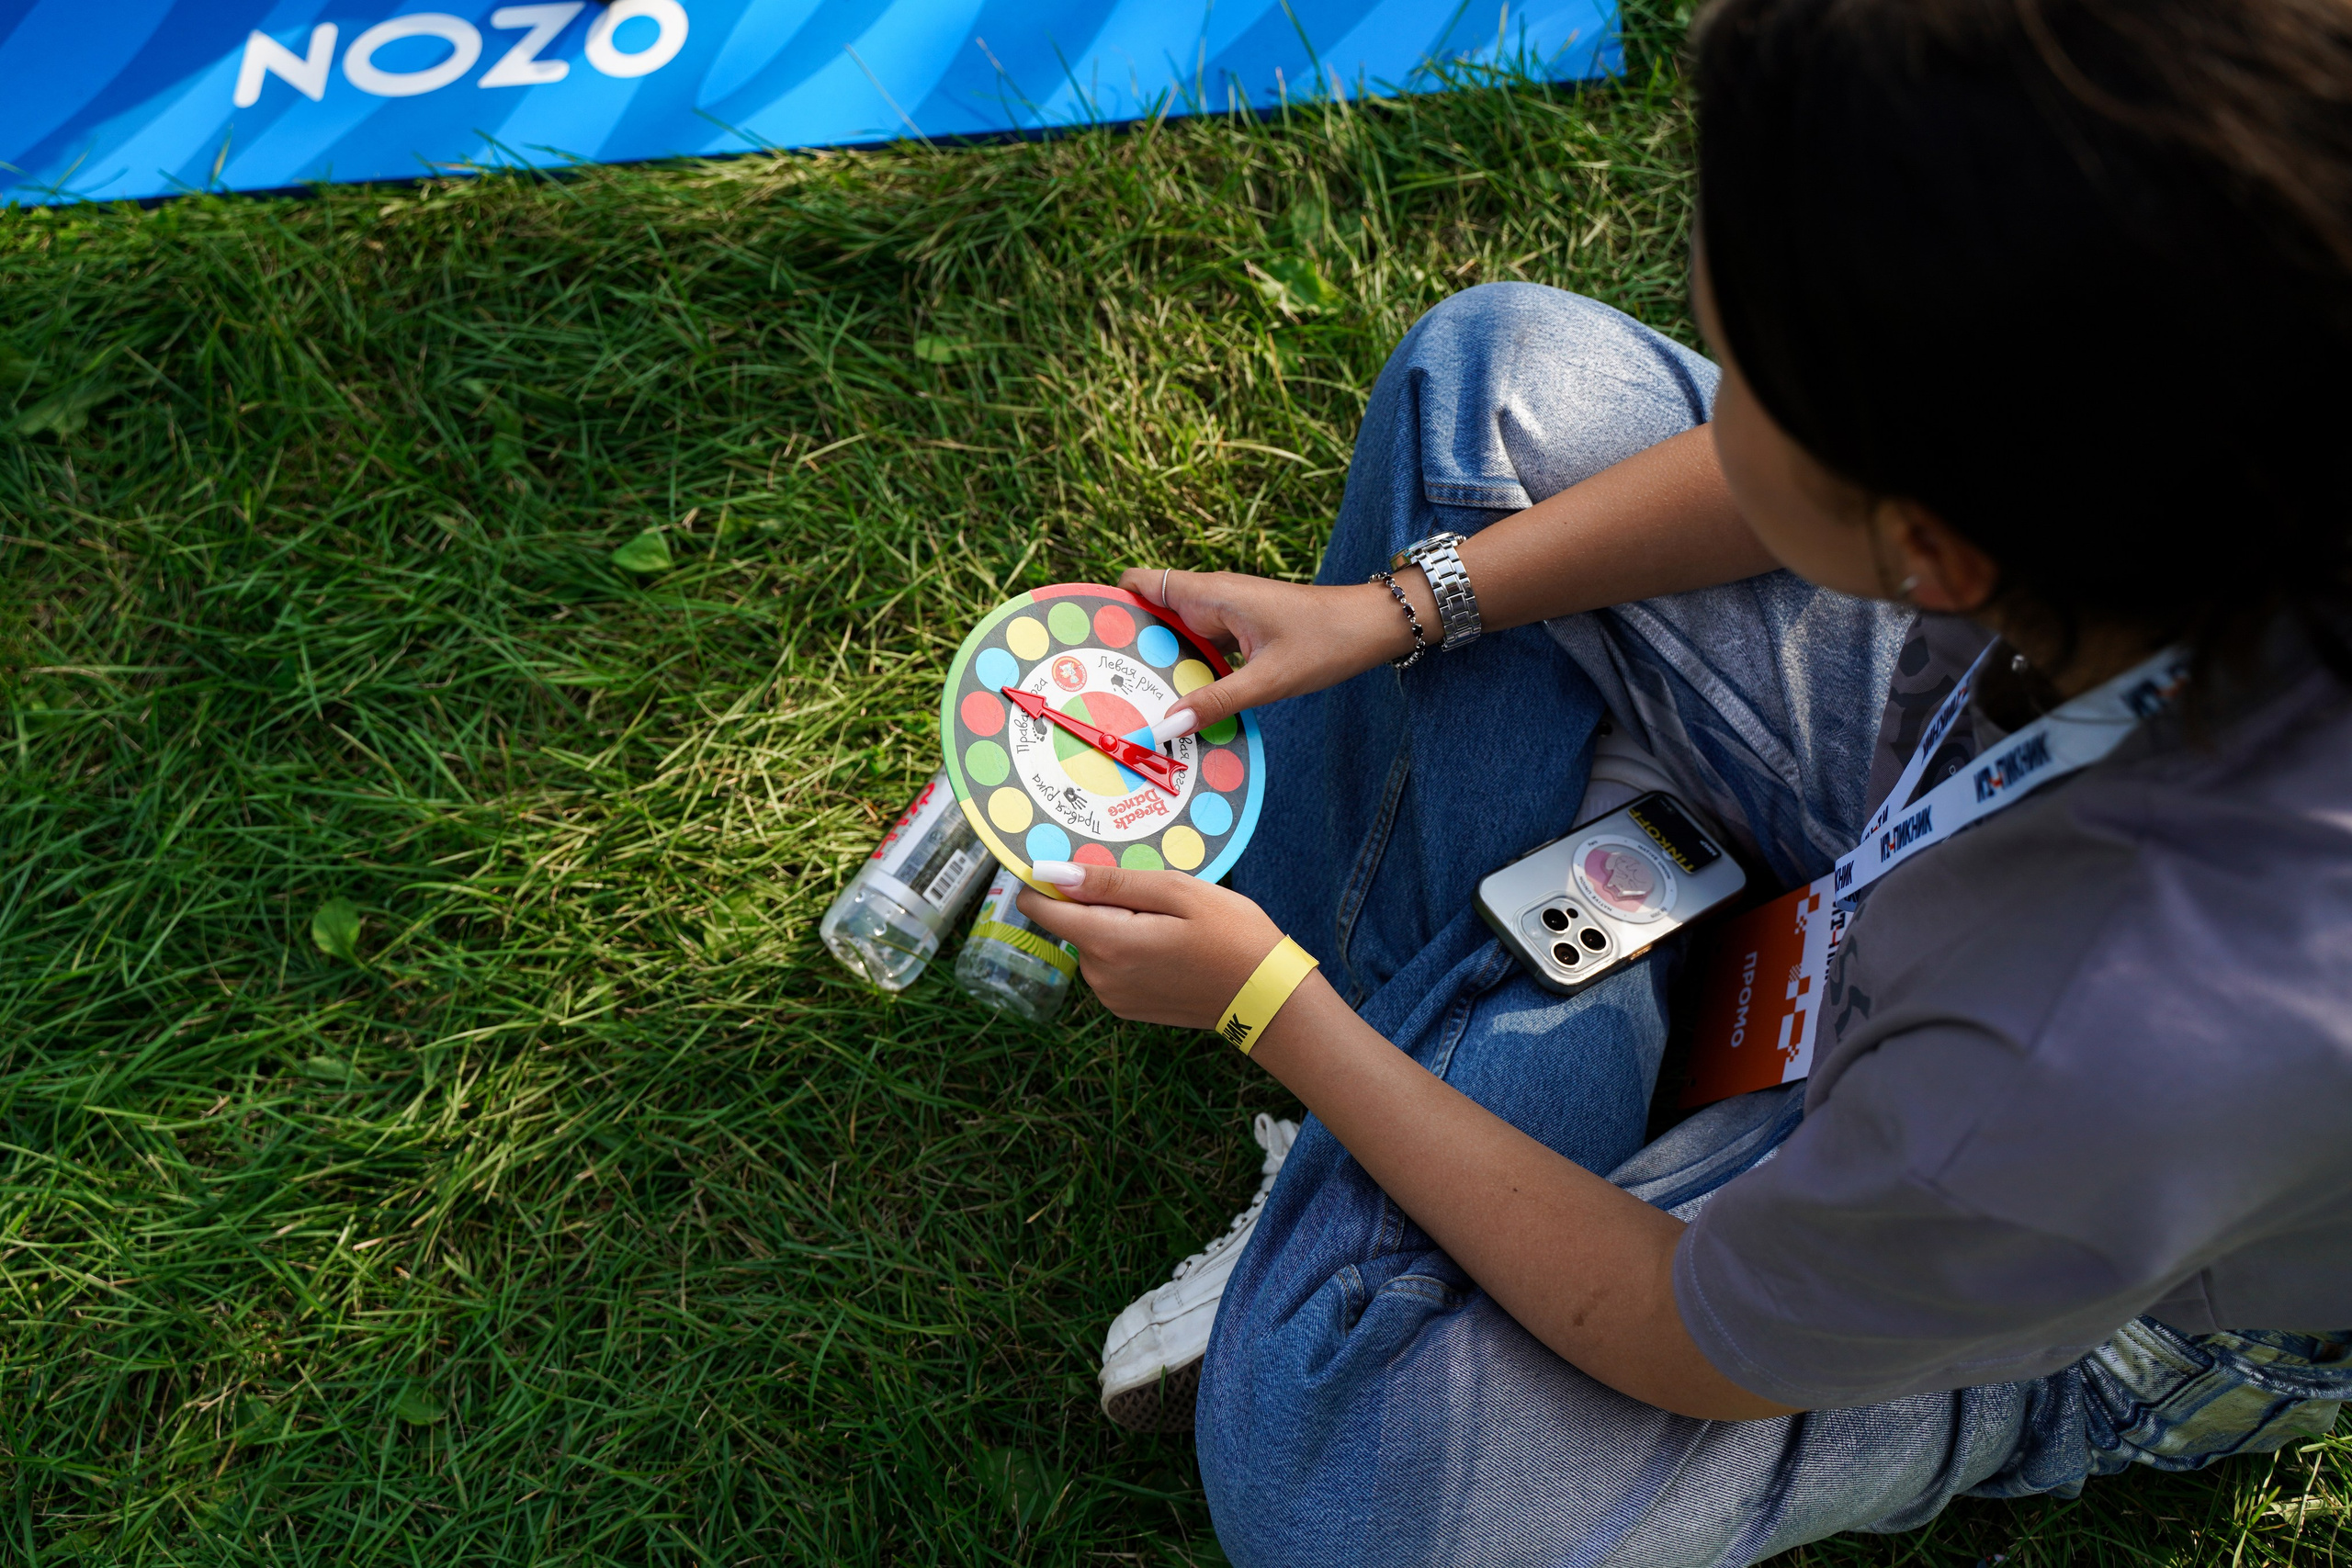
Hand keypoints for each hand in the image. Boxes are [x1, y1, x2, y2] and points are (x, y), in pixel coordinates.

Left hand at [1015, 860, 1286, 1028]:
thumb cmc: (1231, 934)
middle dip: (1103, 902)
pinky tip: (1170, 947)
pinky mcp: (1125, 1007)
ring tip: (1171, 924)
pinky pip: (1111, 965)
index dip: (1050, 880)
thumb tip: (1052, 873)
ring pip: (1094, 941)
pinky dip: (1130, 949)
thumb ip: (1110, 882)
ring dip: (1119, 925)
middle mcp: (1098, 975)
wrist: (1266, 997)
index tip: (1082, 866)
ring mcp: (1111, 996)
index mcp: (1107, 941)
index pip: (1041, 907)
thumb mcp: (1176, 891)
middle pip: (1074, 921)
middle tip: (1158, 899)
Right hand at [1120, 567, 1430, 740]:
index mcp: (1211, 595)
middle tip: (1097, 689)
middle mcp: (1213, 600)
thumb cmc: (1327, 642)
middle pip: (1152, 616)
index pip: (1142, 583)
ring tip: (1128, 703)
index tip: (1083, 636)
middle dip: (1127, 647)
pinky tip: (1178, 705)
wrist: (1373, 628)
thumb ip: (1217, 702)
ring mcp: (1227, 617)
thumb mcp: (1270, 680)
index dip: (1109, 602)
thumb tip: (1165, 726)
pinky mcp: (1241, 634)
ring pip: (1176, 638)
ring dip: (1158, 665)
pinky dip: (1187, 673)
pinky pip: (1201, 651)